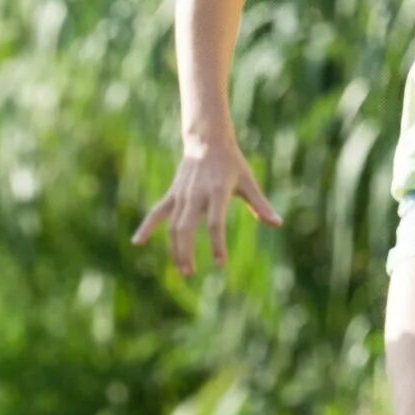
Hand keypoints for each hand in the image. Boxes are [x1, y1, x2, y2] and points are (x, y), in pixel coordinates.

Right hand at [133, 141, 283, 277]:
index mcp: (216, 191)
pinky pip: (156, 213)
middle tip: (190, 273)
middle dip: (186, 252)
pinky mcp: (172, 195)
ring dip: (174, 248)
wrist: (206, 140)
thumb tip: (277, 223)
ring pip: (172, 225)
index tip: (220, 263)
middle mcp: (195, 194)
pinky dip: (146, 227)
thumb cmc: (231, 163)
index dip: (217, 244)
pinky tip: (137, 242)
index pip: (215, 223)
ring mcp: (181, 195)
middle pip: (186, 228)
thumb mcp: (248, 181)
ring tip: (182, 269)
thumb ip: (260, 204)